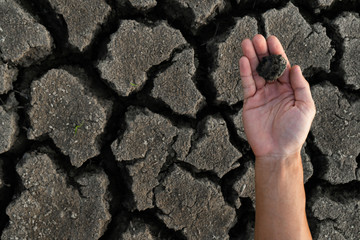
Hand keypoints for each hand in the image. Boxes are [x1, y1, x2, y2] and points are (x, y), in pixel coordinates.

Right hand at [239, 35, 315, 159]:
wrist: (277, 151)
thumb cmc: (294, 132)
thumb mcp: (306, 107)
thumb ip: (301, 86)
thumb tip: (295, 67)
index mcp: (289, 89)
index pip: (282, 67)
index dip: (277, 53)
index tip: (272, 40)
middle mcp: (275, 90)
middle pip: (267, 66)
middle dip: (262, 52)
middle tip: (256, 38)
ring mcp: (261, 95)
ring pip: (256, 72)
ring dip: (251, 58)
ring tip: (247, 44)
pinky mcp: (250, 102)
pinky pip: (247, 84)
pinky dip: (245, 72)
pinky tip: (244, 61)